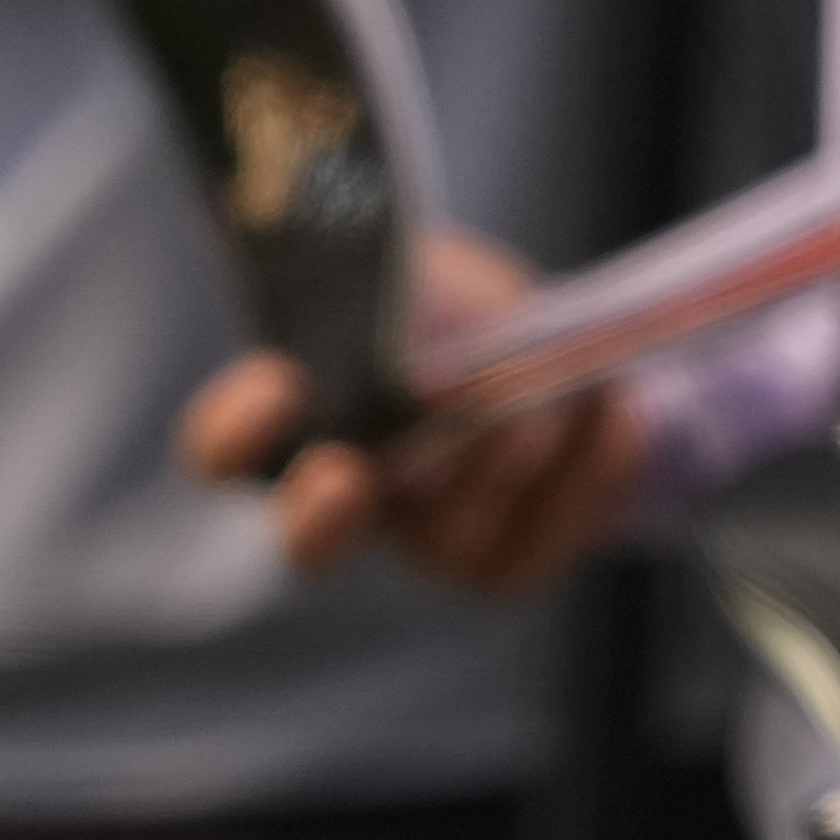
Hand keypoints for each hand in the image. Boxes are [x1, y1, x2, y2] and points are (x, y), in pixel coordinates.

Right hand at [176, 226, 650, 597]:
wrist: (546, 357)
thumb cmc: (452, 307)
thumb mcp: (421, 273)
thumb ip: (407, 294)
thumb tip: (423, 340)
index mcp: (294, 420)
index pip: (224, 447)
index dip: (235, 430)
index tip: (278, 387)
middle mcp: (346, 502)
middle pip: (309, 542)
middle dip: (322, 515)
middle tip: (349, 475)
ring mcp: (426, 545)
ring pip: (455, 532)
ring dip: (504, 456)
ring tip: (558, 385)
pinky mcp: (508, 565)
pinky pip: (545, 537)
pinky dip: (587, 470)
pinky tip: (615, 406)